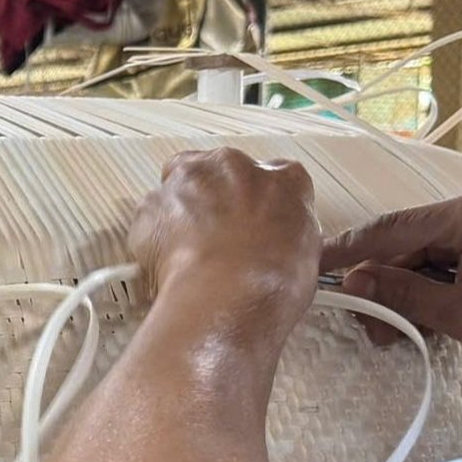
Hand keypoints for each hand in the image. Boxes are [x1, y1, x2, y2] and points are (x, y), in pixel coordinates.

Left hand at [127, 149, 321, 313]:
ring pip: (179, 187)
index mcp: (283, 178)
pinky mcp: (152, 203)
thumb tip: (303, 248)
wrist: (230, 293)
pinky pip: (150, 217)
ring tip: (190, 255)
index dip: (259, 203)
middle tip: (218, 239)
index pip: (272, 178)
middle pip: (219, 172)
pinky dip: (155, 238)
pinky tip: (167, 264)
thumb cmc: (272, 280)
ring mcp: (190, 181)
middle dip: (216, 199)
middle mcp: (234, 167)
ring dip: (182, 214)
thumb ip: (301, 238)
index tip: (254, 223)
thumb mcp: (311, 258)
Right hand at [321, 190, 461, 359]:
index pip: (389, 231)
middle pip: (398, 246)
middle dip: (376, 285)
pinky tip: (415, 322)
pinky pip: (433, 266)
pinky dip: (420, 294)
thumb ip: (403, 294)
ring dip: (397, 295)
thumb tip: (356, 283)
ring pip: (413, 260)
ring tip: (391, 332)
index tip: (311, 266)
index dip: (346, 251)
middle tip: (364, 323)